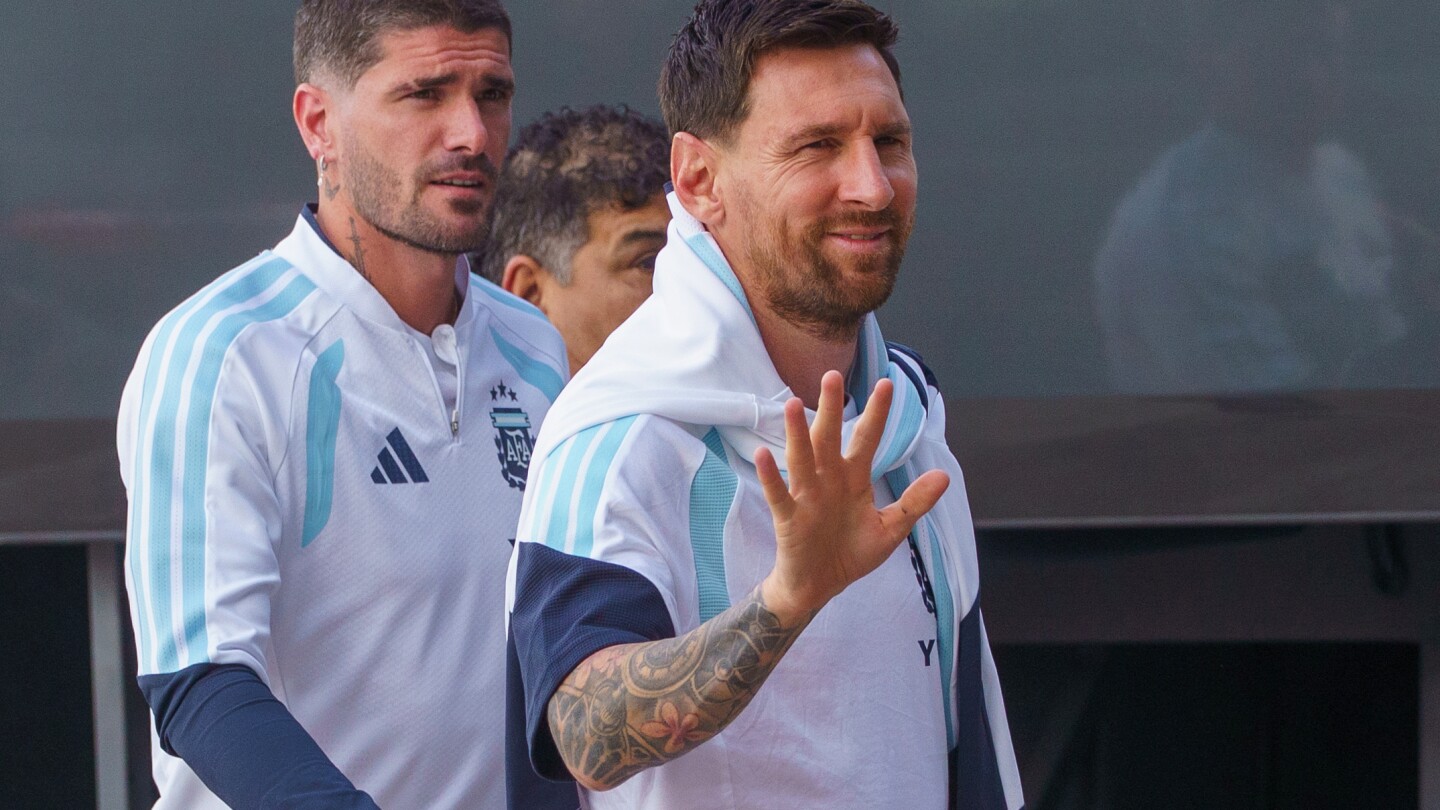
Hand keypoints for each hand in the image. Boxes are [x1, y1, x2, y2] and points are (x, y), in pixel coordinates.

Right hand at [754, 370, 948, 623]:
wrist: (820, 586)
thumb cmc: (851, 553)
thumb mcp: (890, 529)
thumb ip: (914, 502)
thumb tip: (944, 475)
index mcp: (854, 479)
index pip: (866, 439)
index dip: (876, 414)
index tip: (886, 385)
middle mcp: (828, 480)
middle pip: (828, 438)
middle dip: (830, 409)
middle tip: (831, 376)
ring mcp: (806, 496)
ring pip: (801, 458)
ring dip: (796, 433)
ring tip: (791, 404)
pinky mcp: (788, 517)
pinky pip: (778, 493)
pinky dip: (771, 475)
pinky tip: (764, 454)